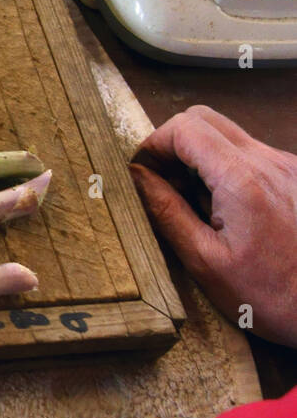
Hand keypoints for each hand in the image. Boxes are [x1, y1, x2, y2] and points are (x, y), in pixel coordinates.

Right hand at [130, 105, 296, 347]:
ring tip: (195, 204)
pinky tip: (227, 211)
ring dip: (199, 158)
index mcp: (242, 180)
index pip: (184, 128)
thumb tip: (136, 177)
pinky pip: (251, 155)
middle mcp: (270, 162)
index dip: (153, 144)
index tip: (141, 173)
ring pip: (228, 136)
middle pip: (205, 120)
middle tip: (162, 182)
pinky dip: (225, 170)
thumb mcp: (205, 262)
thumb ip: (167, 212)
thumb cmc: (274, 298)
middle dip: (173, 143)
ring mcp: (289, 167)